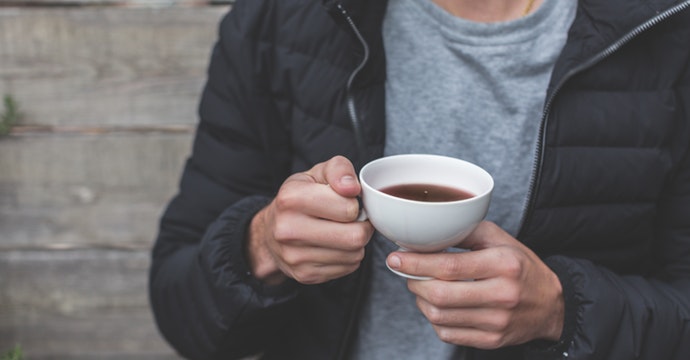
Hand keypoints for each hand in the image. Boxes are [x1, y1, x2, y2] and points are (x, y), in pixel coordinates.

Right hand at [247, 156, 373, 284]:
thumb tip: (352, 188)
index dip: (355, 204)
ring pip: (354, 254)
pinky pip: (348, 268)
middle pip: (355, 237)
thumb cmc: (300, 197)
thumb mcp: (317, 173)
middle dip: (362, 226)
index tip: (347, 202)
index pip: (348, 209)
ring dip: (356, 243)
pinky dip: (348, 256)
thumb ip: (339, 169)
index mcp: (291, 198)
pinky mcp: (305, 275)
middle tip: (354, 220)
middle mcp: (288, 230)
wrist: (270, 233)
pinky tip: (335, 246)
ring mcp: (295, 256)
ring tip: (342, 231)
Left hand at [387, 221, 563, 348]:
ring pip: (438, 316)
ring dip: (420, 300)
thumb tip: (426, 230)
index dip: (415, 263)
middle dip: (413, 281)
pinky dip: (434, 319)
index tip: (395, 258)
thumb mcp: (500, 239)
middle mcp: (502, 295)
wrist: (551, 305)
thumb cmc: (520, 266)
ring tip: (423, 286)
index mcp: (504, 264)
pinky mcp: (491, 341)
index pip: (449, 266)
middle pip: (439, 294)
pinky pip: (447, 333)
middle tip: (407, 272)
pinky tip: (438, 305)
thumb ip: (465, 230)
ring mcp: (497, 322)